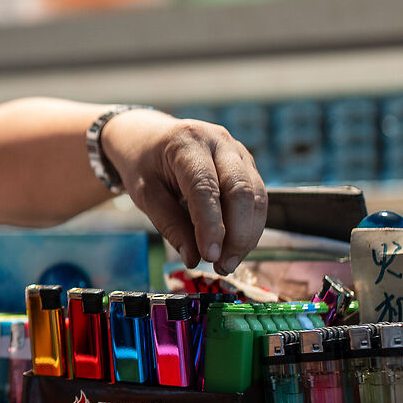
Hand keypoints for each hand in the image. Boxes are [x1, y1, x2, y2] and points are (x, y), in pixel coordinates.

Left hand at [102, 113, 268, 272]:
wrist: (150, 136)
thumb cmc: (145, 164)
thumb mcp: (145, 194)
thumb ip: (169, 225)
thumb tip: (194, 259)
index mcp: (187, 142)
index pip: (205, 187)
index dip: (211, 224)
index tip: (210, 256)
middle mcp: (218, 141)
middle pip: (240, 190)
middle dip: (237, 234)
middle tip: (222, 266)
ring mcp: (237, 151)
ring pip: (256, 196)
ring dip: (247, 234)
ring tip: (227, 262)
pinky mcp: (247, 164)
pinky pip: (257, 197)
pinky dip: (250, 226)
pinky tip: (235, 247)